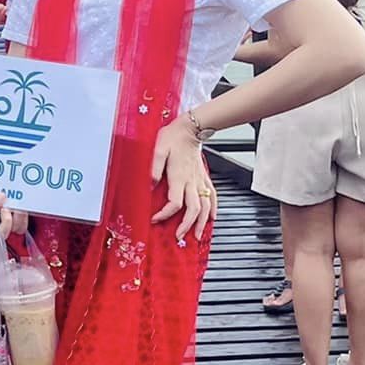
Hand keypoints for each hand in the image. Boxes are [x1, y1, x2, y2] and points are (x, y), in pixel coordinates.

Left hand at [150, 118, 215, 240]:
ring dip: (202, 222)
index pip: (174, 203)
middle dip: (187, 225)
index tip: (155, 219)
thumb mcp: (156, 149)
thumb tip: (150, 185)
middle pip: (194, 209)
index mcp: (179, 177)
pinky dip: (214, 208)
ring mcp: (200, 180)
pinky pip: (213, 196)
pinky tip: (212, 218)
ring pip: (206, 206)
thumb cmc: (172, 137)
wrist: (190, 128)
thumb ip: (153, 168)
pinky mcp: (204, 177)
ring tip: (197, 235)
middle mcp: (191, 181)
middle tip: (180, 237)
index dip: (165, 214)